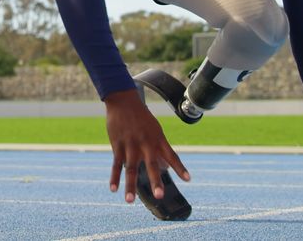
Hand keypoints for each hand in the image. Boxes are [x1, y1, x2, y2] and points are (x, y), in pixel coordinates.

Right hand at [104, 88, 190, 202]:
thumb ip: (159, 149)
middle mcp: (146, 144)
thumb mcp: (155, 130)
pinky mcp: (118, 145)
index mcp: (158, 139)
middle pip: (151, 165)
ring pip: (131, 169)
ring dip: (130, 186)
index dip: (180, 168)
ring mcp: (131, 145)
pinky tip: (113, 189)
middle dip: (156, 181)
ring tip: (130, 201)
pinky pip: (116, 164)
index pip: (172, 155)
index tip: (188, 179)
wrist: (124, 101)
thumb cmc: (142, 117)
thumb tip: (165, 168)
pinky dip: (114, 177)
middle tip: (159, 196)